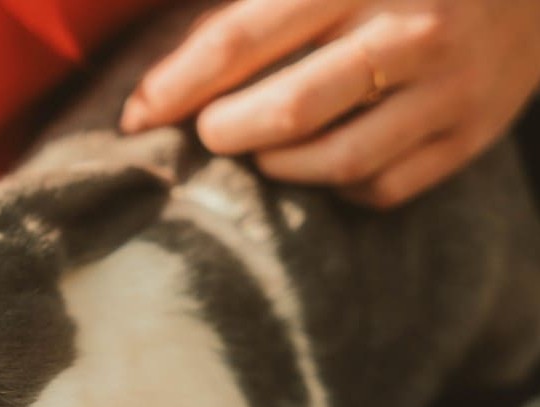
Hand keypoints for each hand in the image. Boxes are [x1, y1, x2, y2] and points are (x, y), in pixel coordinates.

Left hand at [120, 0, 539, 207]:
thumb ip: (255, 4)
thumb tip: (169, 72)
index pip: (243, 38)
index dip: (176, 84)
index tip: (137, 115)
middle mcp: (410, 30)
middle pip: (289, 110)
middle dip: (225, 131)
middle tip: (209, 131)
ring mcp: (447, 88)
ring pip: (334, 162)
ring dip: (276, 166)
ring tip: (260, 148)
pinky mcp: (471, 134)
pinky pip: (381, 188)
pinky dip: (336, 187)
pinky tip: (319, 162)